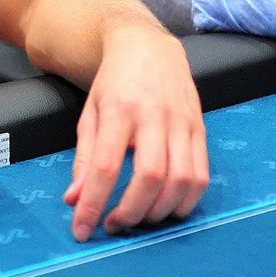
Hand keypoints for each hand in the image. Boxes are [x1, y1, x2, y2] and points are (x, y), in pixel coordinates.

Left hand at [62, 28, 208, 240]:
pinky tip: (167, 208)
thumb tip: (74, 200)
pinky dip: (186, 201)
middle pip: (149, 176)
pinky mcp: (201, 129)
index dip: (93, 203)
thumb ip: (83, 158)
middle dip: (130, 212)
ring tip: (139, 218)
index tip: (81, 229)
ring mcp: (182, 122)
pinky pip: (201, 175)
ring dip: (159, 211)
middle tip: (113, 225)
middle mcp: (153, 115)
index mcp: (118, 109)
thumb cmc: (114, 83)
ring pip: (180, 180)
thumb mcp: (90, 113)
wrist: (147, 46)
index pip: (105, 166)